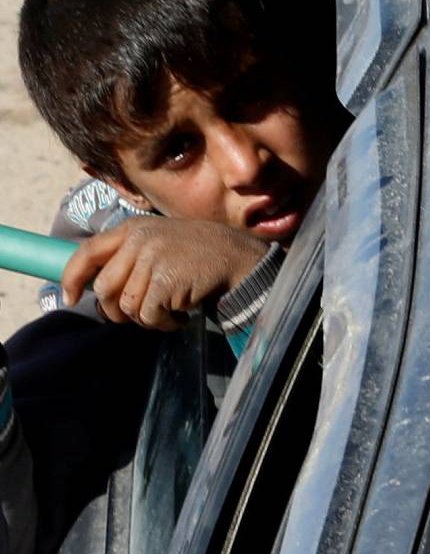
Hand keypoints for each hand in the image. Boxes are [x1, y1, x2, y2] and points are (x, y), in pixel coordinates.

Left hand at [60, 218, 267, 328]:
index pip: (87, 252)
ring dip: (147, 319)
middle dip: (117, 310)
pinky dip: (163, 323)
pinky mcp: (164, 281)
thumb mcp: (158, 242)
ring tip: (168, 312)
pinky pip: (148, 316)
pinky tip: (180, 316)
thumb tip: (101, 294)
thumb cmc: (197, 255)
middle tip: (140, 315)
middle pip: (105, 289)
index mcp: (132, 229)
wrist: (236, 257)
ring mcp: (151, 260)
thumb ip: (129, 257)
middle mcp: (138, 241)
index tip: (70, 298)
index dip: (72, 278)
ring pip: (127, 306)